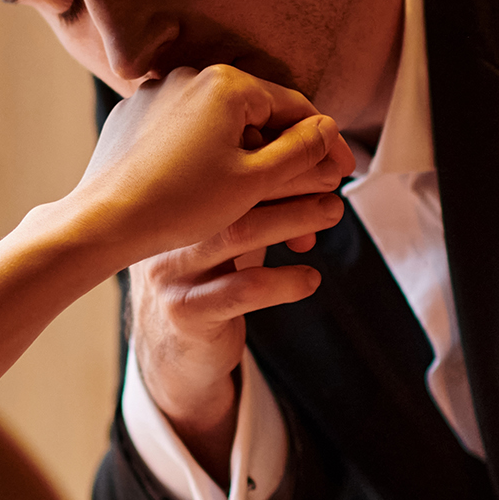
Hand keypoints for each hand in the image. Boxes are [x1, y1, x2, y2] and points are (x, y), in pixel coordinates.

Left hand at [67, 64, 353, 264]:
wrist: (104, 221)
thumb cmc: (181, 204)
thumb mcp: (256, 181)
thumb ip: (302, 150)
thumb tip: (328, 127)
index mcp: (227, 83)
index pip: (294, 108)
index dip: (325, 143)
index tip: (343, 174)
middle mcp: (190, 76)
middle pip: (257, 116)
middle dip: (285, 160)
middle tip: (310, 198)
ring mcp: (158, 93)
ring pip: (220, 126)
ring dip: (247, 161)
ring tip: (264, 204)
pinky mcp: (134, 117)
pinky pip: (184, 133)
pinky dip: (206, 158)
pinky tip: (215, 193)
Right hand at [72, 66, 350, 477]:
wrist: (171, 351)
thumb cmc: (209, 277)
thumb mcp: (227, 233)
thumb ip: (258, 202)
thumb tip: (320, 165)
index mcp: (174, 201)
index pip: (220, 160)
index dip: (271, 149)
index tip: (315, 148)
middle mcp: (166, 229)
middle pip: (229, 191)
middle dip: (288, 178)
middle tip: (332, 178)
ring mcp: (171, 271)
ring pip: (237, 233)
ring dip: (293, 218)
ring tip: (331, 212)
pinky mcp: (188, 312)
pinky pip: (243, 289)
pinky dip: (285, 280)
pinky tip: (310, 278)